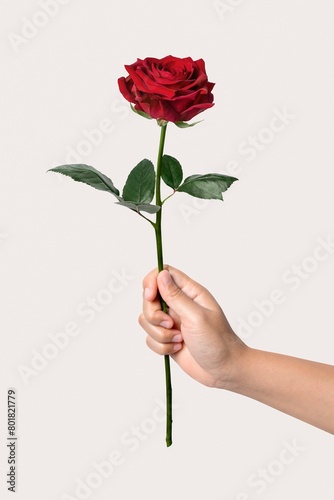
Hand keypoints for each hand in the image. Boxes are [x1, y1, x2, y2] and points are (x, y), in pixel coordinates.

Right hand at [139, 265, 246, 387]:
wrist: (224, 370)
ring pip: (147, 319)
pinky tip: (177, 348)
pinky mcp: (167, 338)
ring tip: (179, 340)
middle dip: (154, 315)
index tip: (150, 295)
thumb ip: (176, 296)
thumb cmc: (218, 342)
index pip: (163, 273)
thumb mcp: (197, 316)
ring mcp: (172, 322)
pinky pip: (150, 338)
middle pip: (149, 298)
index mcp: (190, 292)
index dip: (151, 281)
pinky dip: (161, 346)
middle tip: (170, 325)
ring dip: (159, 333)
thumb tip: (161, 275)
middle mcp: (179, 304)